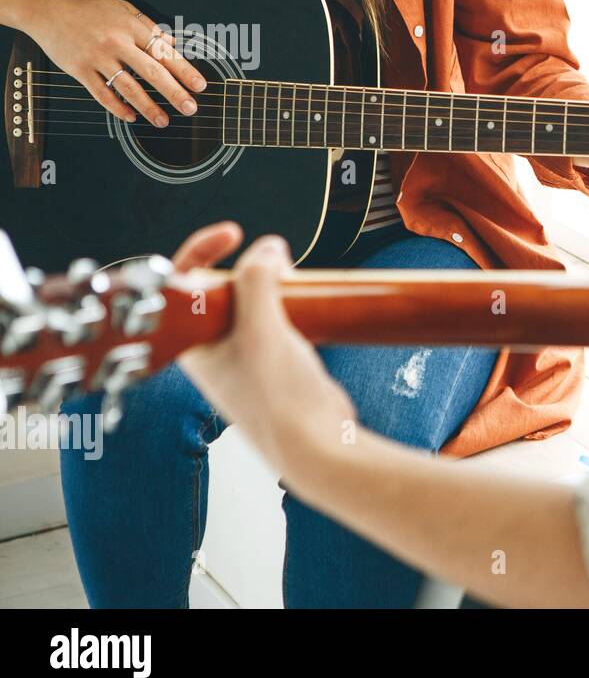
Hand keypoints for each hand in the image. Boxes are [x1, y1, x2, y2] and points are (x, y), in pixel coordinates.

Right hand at [27, 0, 206, 127]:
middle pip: (151, 72)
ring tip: (164, 121)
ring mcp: (97, 57)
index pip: (164, 52)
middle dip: (174, 93)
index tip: (200, 86)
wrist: (49, 11)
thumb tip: (173, 43)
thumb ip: (149, 26)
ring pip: (128, 87)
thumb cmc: (91, 11)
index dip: (185, 71)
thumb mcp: (123, 9)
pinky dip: (117, 108)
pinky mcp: (80, 70)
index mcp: (131, 27)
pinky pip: (102, 94)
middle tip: (190, 109)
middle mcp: (116, 42)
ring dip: (149, 107)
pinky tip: (132, 117)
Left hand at [174, 224, 355, 468]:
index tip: (234, 234)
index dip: (203, 250)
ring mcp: (245, 357)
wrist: (316, 444)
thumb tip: (266, 249)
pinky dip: (289, 306)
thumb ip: (257, 281)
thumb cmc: (279, 401)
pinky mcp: (275, 363)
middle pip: (220, 288)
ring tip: (292, 283)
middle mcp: (213, 350)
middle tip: (274, 262)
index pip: (183, 282)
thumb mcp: (262, 328)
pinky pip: (276, 320)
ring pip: (250, 303)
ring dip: (271, 286)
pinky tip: (306, 308)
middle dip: (247, 267)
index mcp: (193, 343)